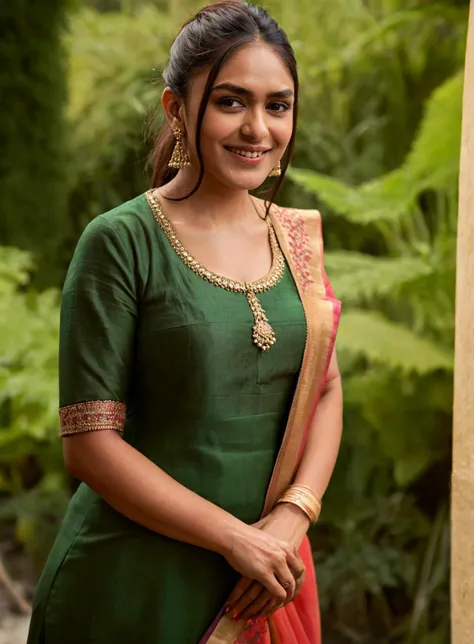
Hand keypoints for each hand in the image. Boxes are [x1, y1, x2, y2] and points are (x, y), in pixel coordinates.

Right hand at [225, 504, 309, 621]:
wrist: (234, 535)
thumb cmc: (247, 537)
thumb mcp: (269, 540)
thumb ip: (277, 550)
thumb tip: (279, 559)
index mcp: (286, 547)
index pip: (300, 568)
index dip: (296, 579)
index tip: (290, 587)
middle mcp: (284, 555)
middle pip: (296, 578)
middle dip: (292, 590)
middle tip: (285, 597)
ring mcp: (275, 564)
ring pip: (289, 587)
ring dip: (285, 597)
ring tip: (279, 603)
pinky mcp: (264, 573)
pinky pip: (278, 592)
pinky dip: (276, 601)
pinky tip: (271, 603)